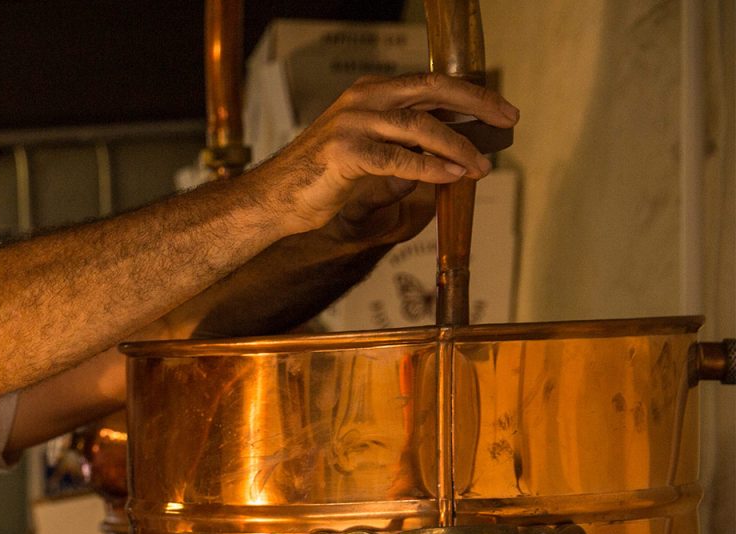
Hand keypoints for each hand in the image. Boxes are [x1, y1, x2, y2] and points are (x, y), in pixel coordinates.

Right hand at [251, 73, 518, 238]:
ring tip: (481, 166)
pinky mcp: (345, 153)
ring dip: (458, 147)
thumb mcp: (368, 154)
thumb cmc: (319, 180)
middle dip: (477, 105)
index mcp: (370, 93)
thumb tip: (449, 157)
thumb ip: (404, 147)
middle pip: (433, 92)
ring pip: (421, 127)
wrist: (273, 201)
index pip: (431, 84)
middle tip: (507, 121)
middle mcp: (363, 99)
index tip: (500, 110)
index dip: (471, 95)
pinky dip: (430, 168)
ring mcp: (352, 123)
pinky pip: (399, 159)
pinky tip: (452, 176)